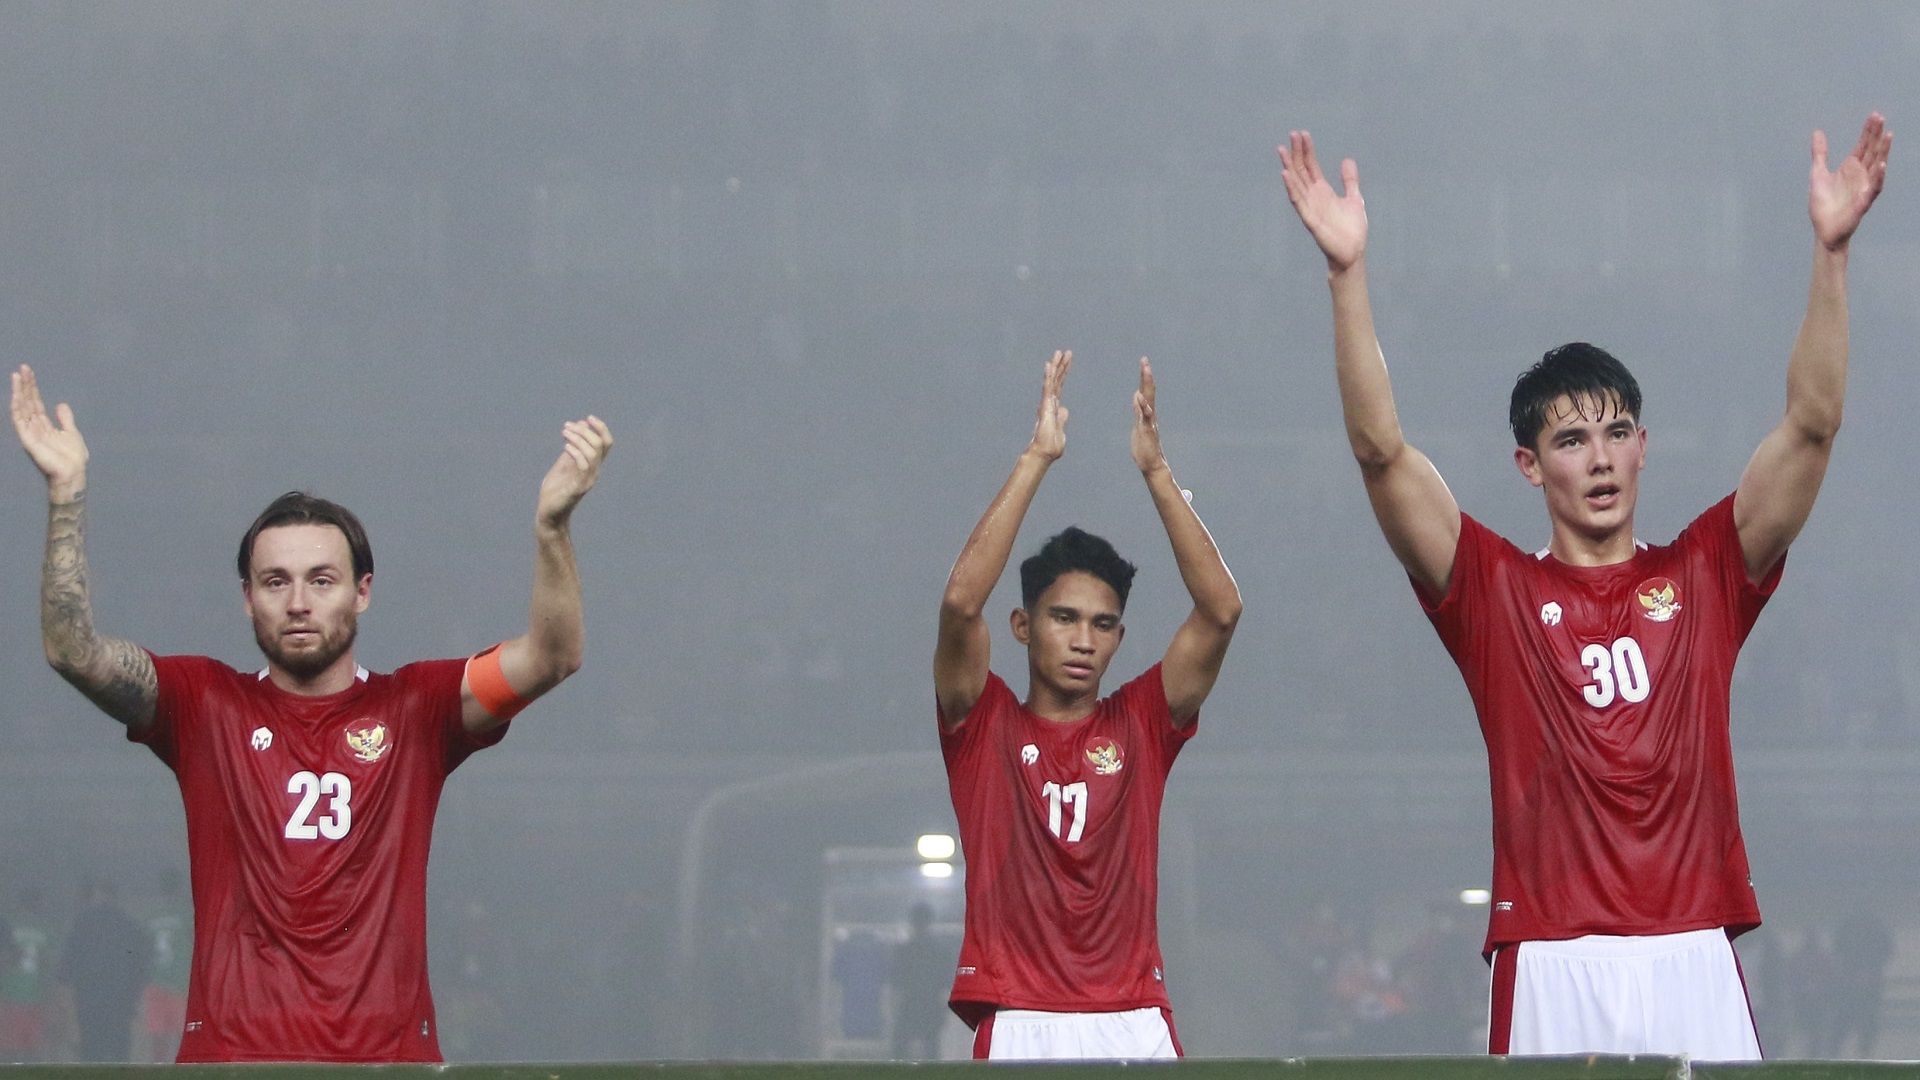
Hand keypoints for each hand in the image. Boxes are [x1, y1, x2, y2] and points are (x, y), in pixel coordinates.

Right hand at [10, 365, 87, 497]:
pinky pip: (19, 420)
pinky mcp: (27, 440)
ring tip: (17, 375)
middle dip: (25, 385)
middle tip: (23, 368)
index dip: (32, 388)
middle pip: (27, 402)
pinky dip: (17, 407)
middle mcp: (34, 427)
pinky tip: (17, 394)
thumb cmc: (73, 458)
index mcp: (44, 426)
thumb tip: (61, 404)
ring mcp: (30, 433)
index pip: (35, 403)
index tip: (28, 372)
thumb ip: (65, 419)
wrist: (73, 473)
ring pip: (21, 408)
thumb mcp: (71, 433)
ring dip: (19, 392)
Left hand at [535, 416, 612, 527]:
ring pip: (593, 453)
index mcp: (592, 465)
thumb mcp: (564, 463)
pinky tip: (565, 446)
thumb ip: (572, 448)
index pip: (606, 443)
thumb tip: (579, 426)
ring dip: (578, 438)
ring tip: (564, 432)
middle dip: (585, 431)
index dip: (601, 428)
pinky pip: (584, 466)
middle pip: (600, 445)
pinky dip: (576, 452)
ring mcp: (588, 480)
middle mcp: (594, 472)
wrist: (549, 513)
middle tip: (567, 426)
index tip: (588, 418)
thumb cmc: (556, 490)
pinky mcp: (579, 487)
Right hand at [1027, 349, 1070, 460]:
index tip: (1067, 360)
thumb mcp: (1060, 429)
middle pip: (1057, 380)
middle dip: (1061, 365)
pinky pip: (1047, 388)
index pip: (1060, 385)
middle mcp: (1050, 401)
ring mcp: (1047, 403)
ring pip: (1052, 381)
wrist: (1045, 452)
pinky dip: (1048, 376)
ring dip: (1055, 366)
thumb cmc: (1052, 445)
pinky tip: (1049, 364)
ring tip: (1058, 352)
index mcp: (1054, 406)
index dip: (1063, 372)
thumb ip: (1062, 418)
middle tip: (1065, 351)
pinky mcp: (1045, 405)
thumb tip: (1064, 409)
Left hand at [1130, 357, 1166, 472]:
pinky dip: (1142, 405)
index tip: (1144, 362)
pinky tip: (1138, 396)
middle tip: (1145, 360)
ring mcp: (1149, 422)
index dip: (1144, 377)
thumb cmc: (1145, 448)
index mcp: (1146, 413)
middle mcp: (1150, 415)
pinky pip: (1145, 416)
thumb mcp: (1138, 425)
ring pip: (1149, 400)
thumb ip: (1138, 410)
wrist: (1152, 465)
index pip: (1145, 391)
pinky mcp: (1147, 430)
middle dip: (1146, 375)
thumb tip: (1137, 395)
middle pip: (1149, 391)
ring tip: (1145, 370)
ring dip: (1147, 384)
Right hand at [1278, 130, 1367, 271]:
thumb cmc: (1352, 230)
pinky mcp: (1310, 220)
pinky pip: (1298, 202)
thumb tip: (1347, 160)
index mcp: (1323, 191)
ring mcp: (1310, 207)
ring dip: (1289, 166)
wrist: (1353, 252)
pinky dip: (1291, 188)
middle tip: (1292, 134)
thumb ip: (1349, 180)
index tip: (1303, 134)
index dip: (1307, 150)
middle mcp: (1313, 197)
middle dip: (1297, 152)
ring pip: (1296, 183)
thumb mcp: (1354, 198)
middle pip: (1301, 170)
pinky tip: (1285, 175)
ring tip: (1282, 150)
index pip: (1311, 166)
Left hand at [1810, 112, 1891, 250]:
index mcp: (1851, 168)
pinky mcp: (1864, 201)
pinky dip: (1878, 177)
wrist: (1824, 230)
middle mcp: (1861, 175)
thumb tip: (1818, 132)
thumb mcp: (1818, 174)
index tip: (1875, 115)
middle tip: (1880, 117)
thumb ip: (1820, 154)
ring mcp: (1864, 187)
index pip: (1863, 145)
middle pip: (1872, 151)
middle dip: (1876, 135)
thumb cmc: (1823, 204)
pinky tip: (1881, 165)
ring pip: (1877, 166)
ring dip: (1883, 151)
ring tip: (1888, 135)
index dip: (1869, 131)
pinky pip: (1874, 188)